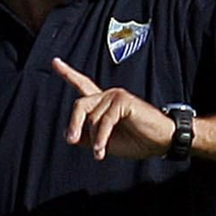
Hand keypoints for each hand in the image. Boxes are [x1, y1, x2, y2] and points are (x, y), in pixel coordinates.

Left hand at [52, 58, 175, 159]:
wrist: (160, 142)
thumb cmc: (137, 141)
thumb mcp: (106, 143)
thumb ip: (88, 137)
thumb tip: (69, 135)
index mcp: (103, 103)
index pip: (83, 85)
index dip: (68, 74)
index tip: (55, 62)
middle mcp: (108, 96)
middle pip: (80, 104)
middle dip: (74, 124)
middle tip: (71, 140)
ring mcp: (116, 96)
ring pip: (92, 117)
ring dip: (94, 138)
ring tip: (100, 152)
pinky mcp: (123, 101)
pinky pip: (104, 121)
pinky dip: (101, 137)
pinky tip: (101, 150)